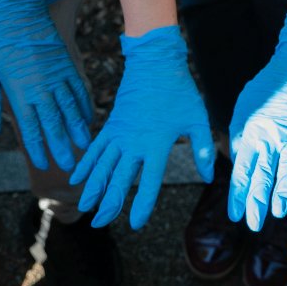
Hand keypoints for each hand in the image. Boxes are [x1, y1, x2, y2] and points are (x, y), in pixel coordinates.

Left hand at [0, 0, 92, 173]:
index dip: (39, 149)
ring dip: (78, 130)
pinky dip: (84, 106)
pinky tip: (88, 119)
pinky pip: (79, 90)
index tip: (45, 164)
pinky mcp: (67, 65)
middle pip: (54, 124)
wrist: (19, 8)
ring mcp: (57, 77)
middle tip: (70, 166)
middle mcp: (41, 88)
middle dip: (62, 147)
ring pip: (71, 109)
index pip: (30, 128)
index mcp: (19, 91)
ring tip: (85, 147)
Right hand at [71, 25, 213, 229]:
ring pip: (101, 166)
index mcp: (156, 145)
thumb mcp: (197, 119)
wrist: (154, 61)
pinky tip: (76, 177)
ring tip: (84, 207)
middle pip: (118, 179)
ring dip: (92, 188)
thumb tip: (210, 176)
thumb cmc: (179, 90)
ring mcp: (119, 134)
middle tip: (98, 224)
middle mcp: (133, 143)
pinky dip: (85, 163)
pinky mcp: (111, 124)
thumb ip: (202, 148)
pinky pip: (94, 148)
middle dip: (108, 203)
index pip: (148, 182)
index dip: (142, 205)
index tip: (135, 224)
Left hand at [227, 14, 286, 231]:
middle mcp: (270, 137)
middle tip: (253, 224)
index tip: (234, 214)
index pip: (242, 169)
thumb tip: (238, 159)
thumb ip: (240, 133)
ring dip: (282, 193)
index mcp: (251, 132)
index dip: (238, 193)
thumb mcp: (244, 106)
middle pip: (262, 174)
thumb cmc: (270, 84)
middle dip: (257, 201)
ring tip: (277, 213)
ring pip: (286, 170)